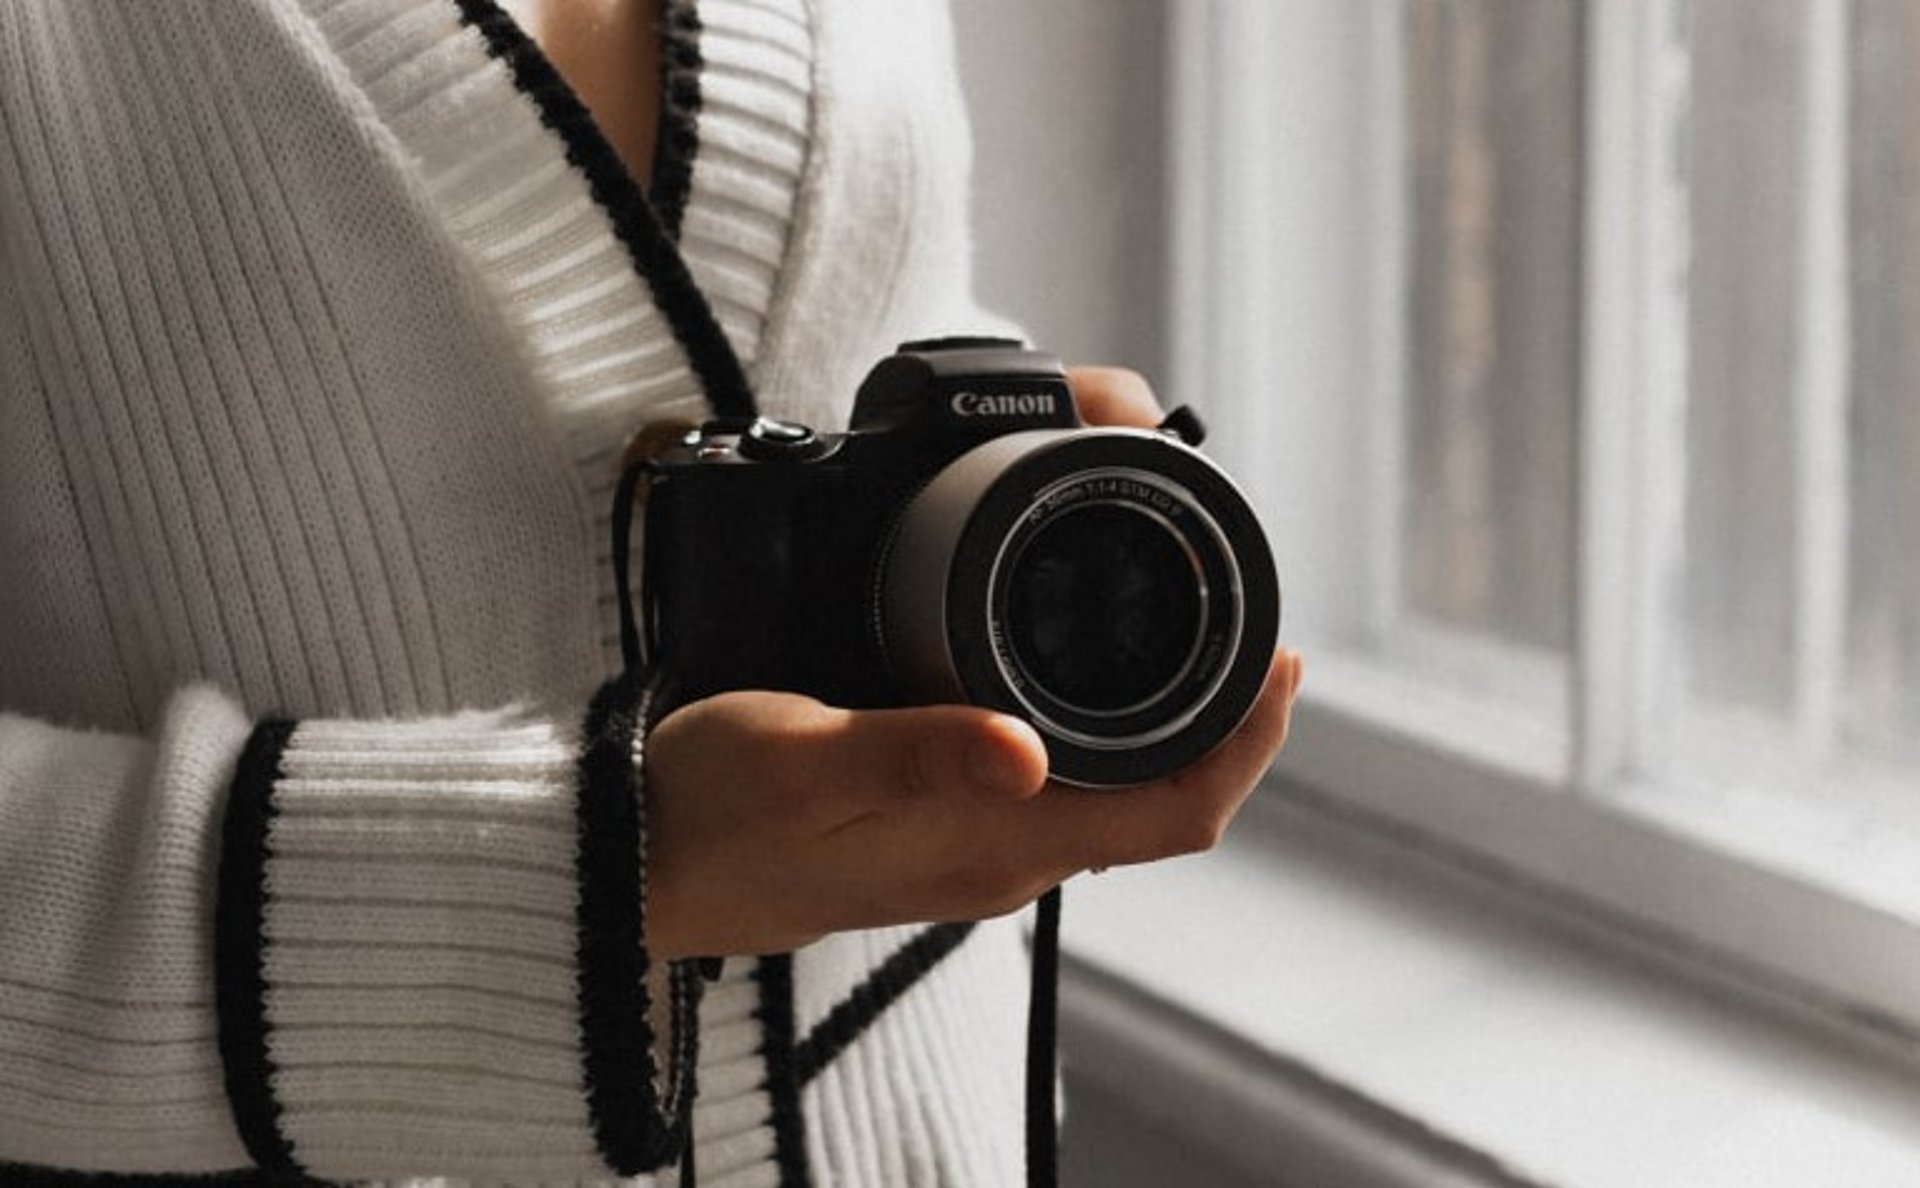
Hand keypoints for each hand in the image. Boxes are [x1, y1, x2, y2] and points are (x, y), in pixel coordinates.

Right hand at [639, 365, 1300, 958]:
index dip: (1248, 741)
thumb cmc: (709, 815)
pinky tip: (1084, 676)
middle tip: (1251, 621)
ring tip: (1194, 632)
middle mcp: (1003, 858)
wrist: (637, 864)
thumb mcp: (804, 761)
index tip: (1282, 657)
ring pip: (1117, 791)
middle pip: (1166, 801)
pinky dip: (1103, 727)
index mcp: (994, 846)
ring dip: (1170, 721)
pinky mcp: (942, 827)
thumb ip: (916, 754)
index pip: (1176, 814)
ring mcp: (976, 847)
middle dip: (1226, 720)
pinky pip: (1061, 786)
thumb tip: (1025, 749)